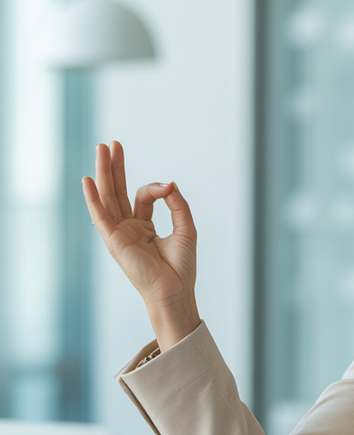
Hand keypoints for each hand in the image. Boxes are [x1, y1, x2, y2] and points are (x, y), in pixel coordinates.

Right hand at [82, 141, 200, 350]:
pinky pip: (100, 216)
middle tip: (111, 144)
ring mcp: (118, 233)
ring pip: (107, 198)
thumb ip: (177, 204)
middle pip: (117, 191)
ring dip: (103, 173)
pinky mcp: (114, 240)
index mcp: (143, 226)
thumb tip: (170, 184)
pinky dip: (93, 198)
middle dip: (114, 167)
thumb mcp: (186, 228)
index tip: (169, 188)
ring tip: (101, 148)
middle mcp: (128, 228)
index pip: (143, 196)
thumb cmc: (181, 266)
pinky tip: (87, 181)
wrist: (175, 290)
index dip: (156, 188)